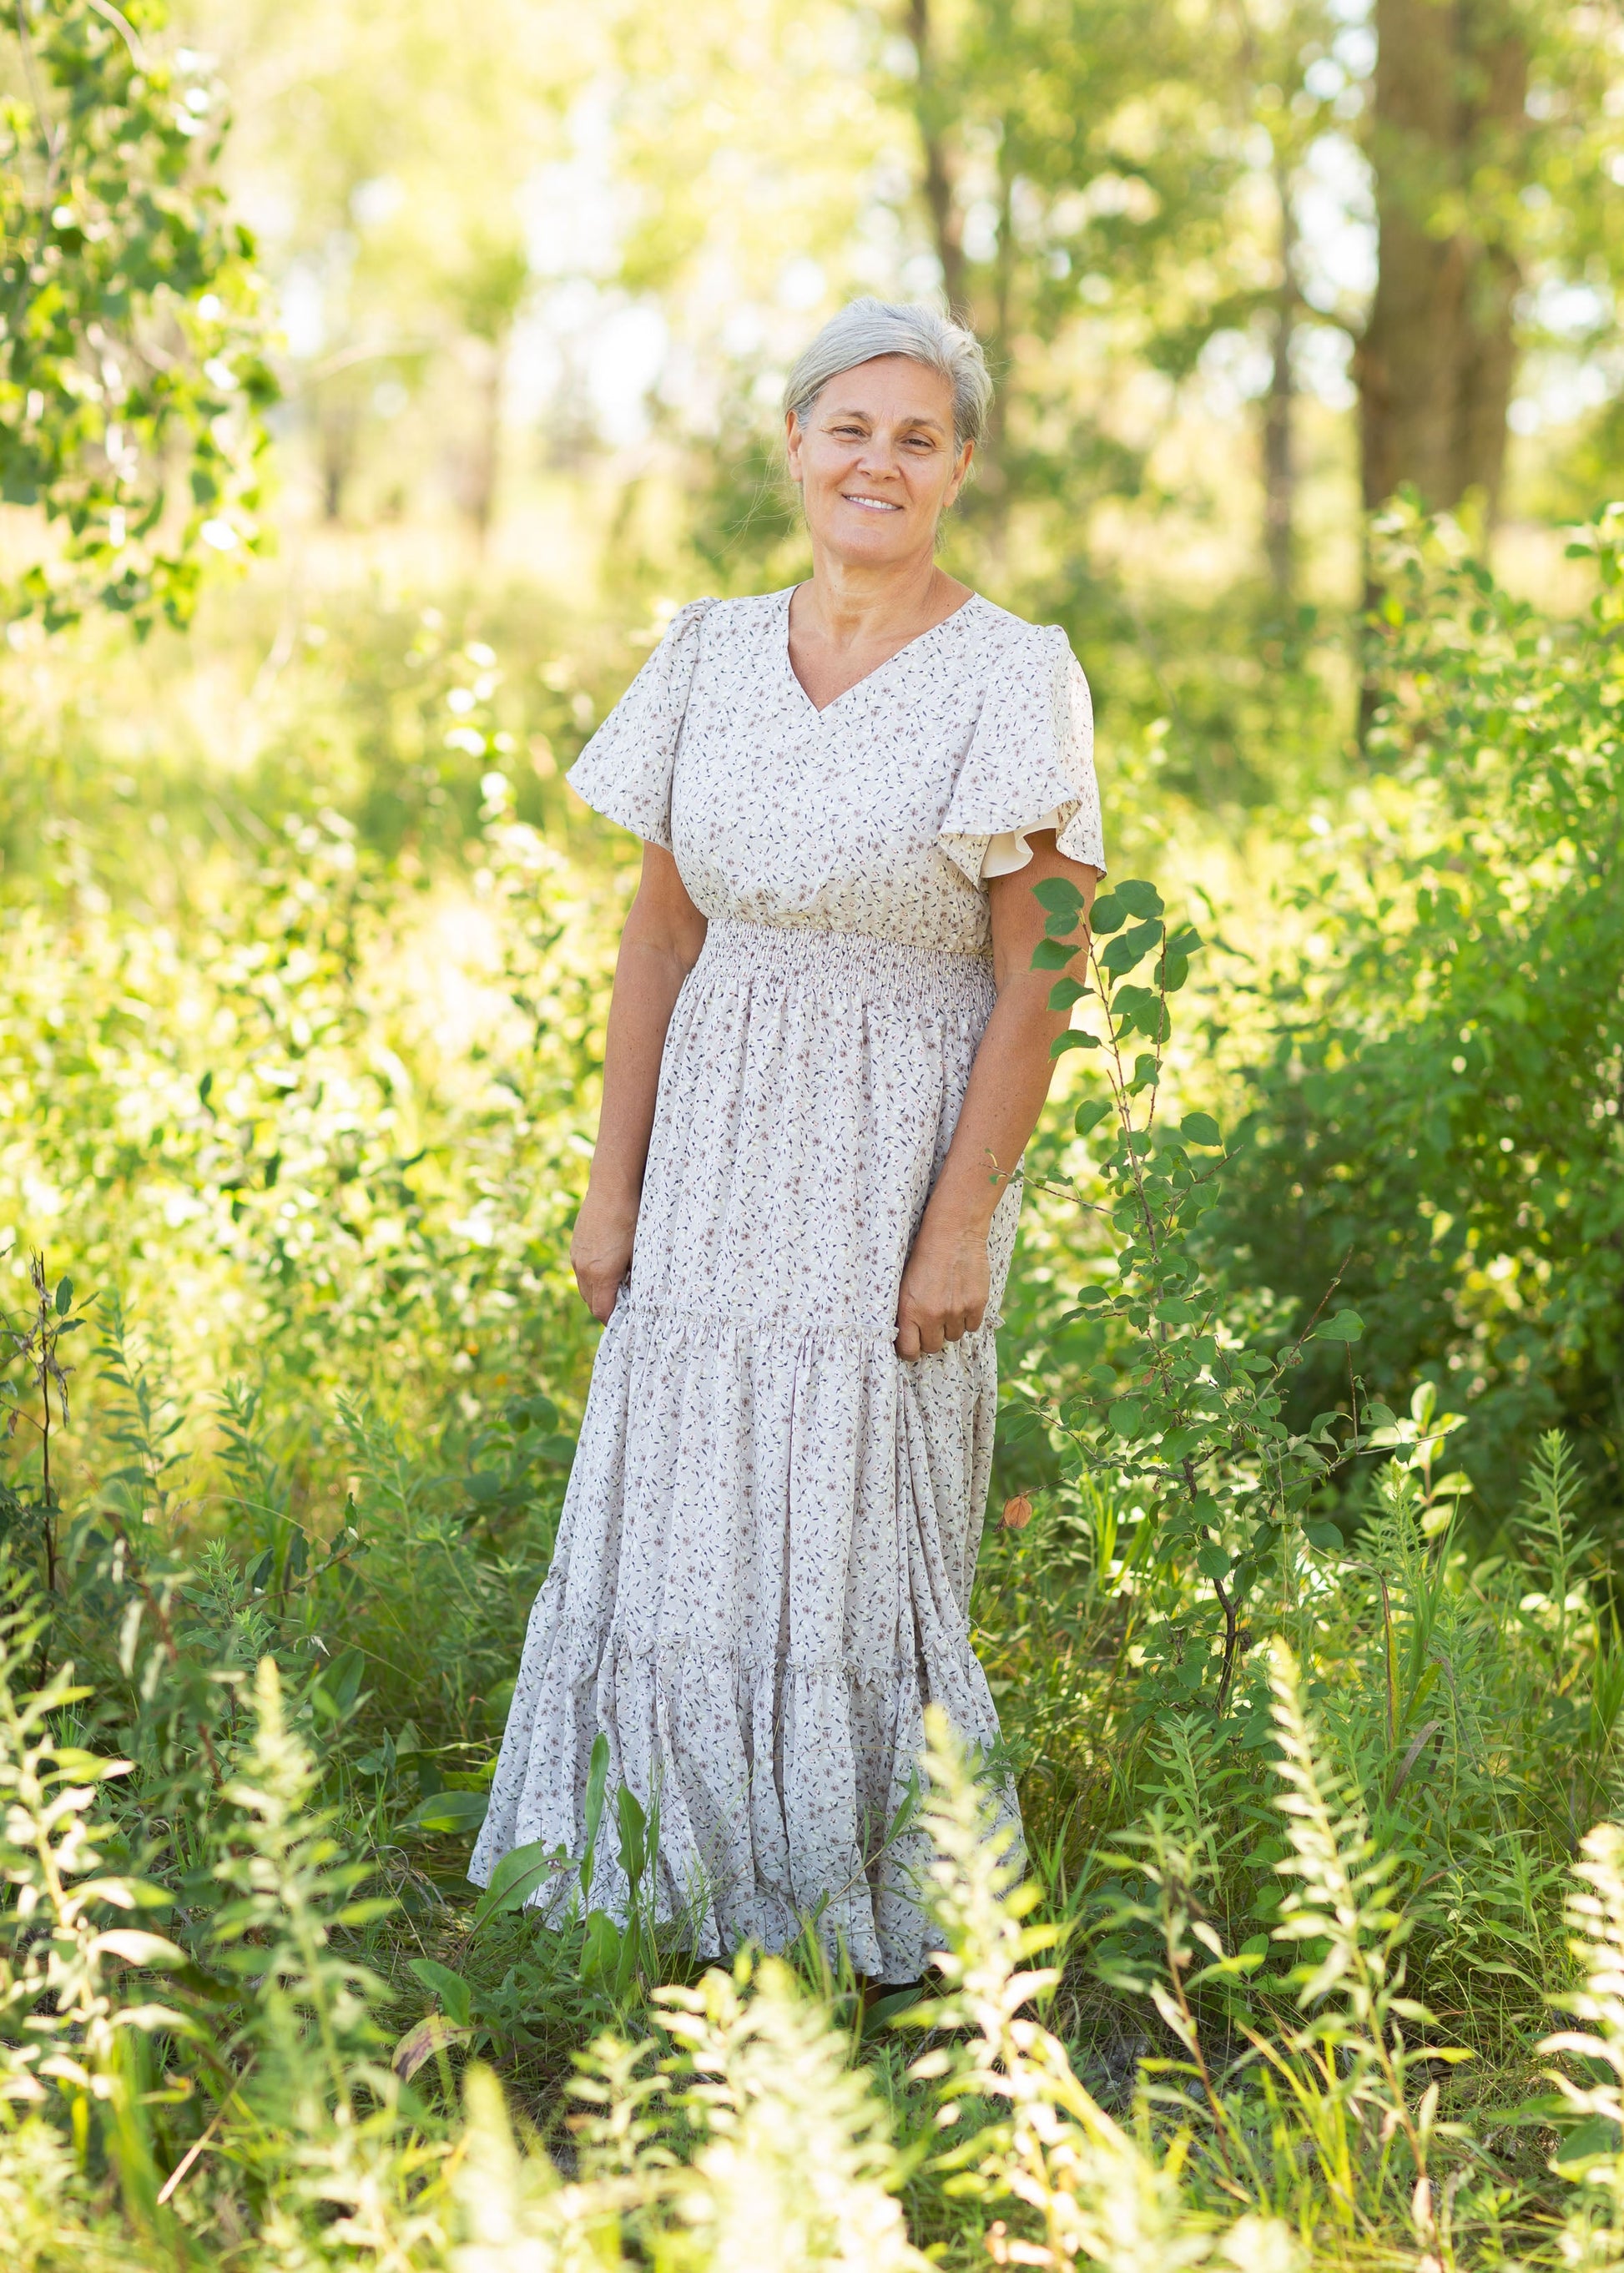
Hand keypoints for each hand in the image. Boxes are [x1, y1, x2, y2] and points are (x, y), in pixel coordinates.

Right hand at [571, 1185, 637, 1323]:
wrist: (611, 1189)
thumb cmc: (631, 1220)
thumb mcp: (639, 1254)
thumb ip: (636, 1280)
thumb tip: (637, 1297)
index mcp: (601, 1274)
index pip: (602, 1312)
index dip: (614, 1320)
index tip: (627, 1320)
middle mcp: (584, 1269)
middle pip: (591, 1303)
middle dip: (606, 1309)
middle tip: (625, 1307)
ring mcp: (576, 1258)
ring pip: (585, 1288)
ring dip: (598, 1294)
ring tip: (618, 1287)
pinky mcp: (575, 1247)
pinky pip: (582, 1272)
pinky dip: (593, 1279)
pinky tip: (608, 1268)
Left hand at [896, 1212, 991, 1358]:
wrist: (953, 1232)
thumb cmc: (924, 1254)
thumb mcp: (905, 1283)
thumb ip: (907, 1311)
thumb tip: (909, 1335)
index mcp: (910, 1310)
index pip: (909, 1350)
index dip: (910, 1350)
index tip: (912, 1344)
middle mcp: (932, 1315)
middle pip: (933, 1347)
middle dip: (931, 1337)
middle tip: (931, 1322)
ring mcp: (956, 1311)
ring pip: (954, 1337)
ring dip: (950, 1326)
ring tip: (948, 1305)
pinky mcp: (976, 1304)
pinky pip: (972, 1327)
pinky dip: (968, 1318)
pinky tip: (962, 1301)